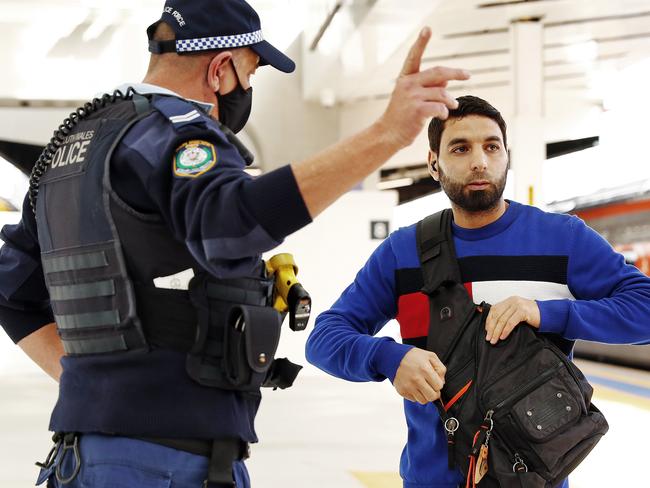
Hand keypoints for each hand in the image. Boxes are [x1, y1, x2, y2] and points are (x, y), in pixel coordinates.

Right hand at [378, 27, 470, 148]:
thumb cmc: (402, 117)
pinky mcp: (416, 110)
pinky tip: (443, 115)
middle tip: (467, 75)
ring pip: (442, 93)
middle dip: (456, 73)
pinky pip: (439, 107)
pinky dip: (445, 111)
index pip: (414, 56)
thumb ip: (428, 87)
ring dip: (451, 101)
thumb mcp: (413, 98)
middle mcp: (408, 84)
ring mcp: (412, 97)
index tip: (427, 29)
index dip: (421, 42)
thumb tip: (446, 81)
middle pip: (438, 73)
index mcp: (406, 78)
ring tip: (453, 105)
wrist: (388, 134)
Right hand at [393, 348, 445, 404]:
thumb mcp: (430, 356)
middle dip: (434, 393)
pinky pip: (414, 400)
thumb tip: (442, 382)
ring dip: (425, 395)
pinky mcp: (402, 391)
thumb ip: (440, 368)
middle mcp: (416, 379)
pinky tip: (414, 386)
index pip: (439, 386)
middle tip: (431, 387)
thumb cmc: (413, 356)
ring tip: (422, 387)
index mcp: (425, 369)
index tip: (434, 379)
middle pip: (432, 396)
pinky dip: (416, 395)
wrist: (393, 357)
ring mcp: (408, 386)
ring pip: (423, 401)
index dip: (438, 383)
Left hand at [485, 296, 540, 344]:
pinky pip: (511, 322)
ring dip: (496, 331)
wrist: (548, 314)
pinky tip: (503, 336)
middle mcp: (512, 301)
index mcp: (509, 301)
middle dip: (491, 328)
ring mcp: (517, 305)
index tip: (487, 330)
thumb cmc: (532, 315)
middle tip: (489, 337)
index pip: (494, 310)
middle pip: (497, 315)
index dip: (488, 320)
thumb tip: (493, 325)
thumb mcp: (516, 313)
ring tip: (494, 339)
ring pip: (502, 319)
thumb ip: (507, 315)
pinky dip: (505, 330)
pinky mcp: (523, 311)